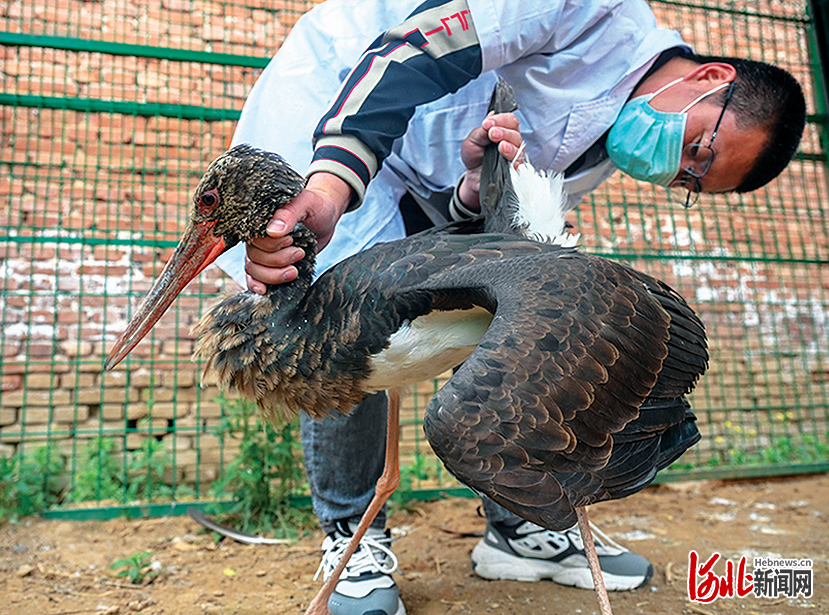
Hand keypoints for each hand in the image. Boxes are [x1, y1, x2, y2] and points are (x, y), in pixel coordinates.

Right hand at [245, 172, 352, 292]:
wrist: (325, 216)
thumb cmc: (316, 206)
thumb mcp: (306, 203)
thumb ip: (290, 213)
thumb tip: (273, 231)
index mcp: (261, 219)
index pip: (255, 239)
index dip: (273, 246)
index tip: (292, 241)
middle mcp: (257, 236)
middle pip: (254, 257)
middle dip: (278, 261)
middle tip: (300, 253)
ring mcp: (262, 251)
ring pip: (254, 270)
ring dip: (274, 276)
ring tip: (295, 271)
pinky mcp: (269, 264)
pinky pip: (254, 278)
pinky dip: (257, 285)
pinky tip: (265, 291)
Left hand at [458, 112, 524, 209]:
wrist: (472, 175)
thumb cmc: (474, 155)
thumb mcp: (473, 140)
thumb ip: (482, 130)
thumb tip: (491, 117)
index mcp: (503, 130)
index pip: (510, 120)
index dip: (501, 120)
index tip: (487, 124)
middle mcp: (511, 141)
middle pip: (516, 133)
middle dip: (504, 133)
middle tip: (492, 134)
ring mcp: (514, 155)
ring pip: (519, 148)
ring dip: (510, 147)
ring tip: (501, 146)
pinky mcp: (514, 169)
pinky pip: (519, 165)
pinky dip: (517, 163)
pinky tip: (512, 163)